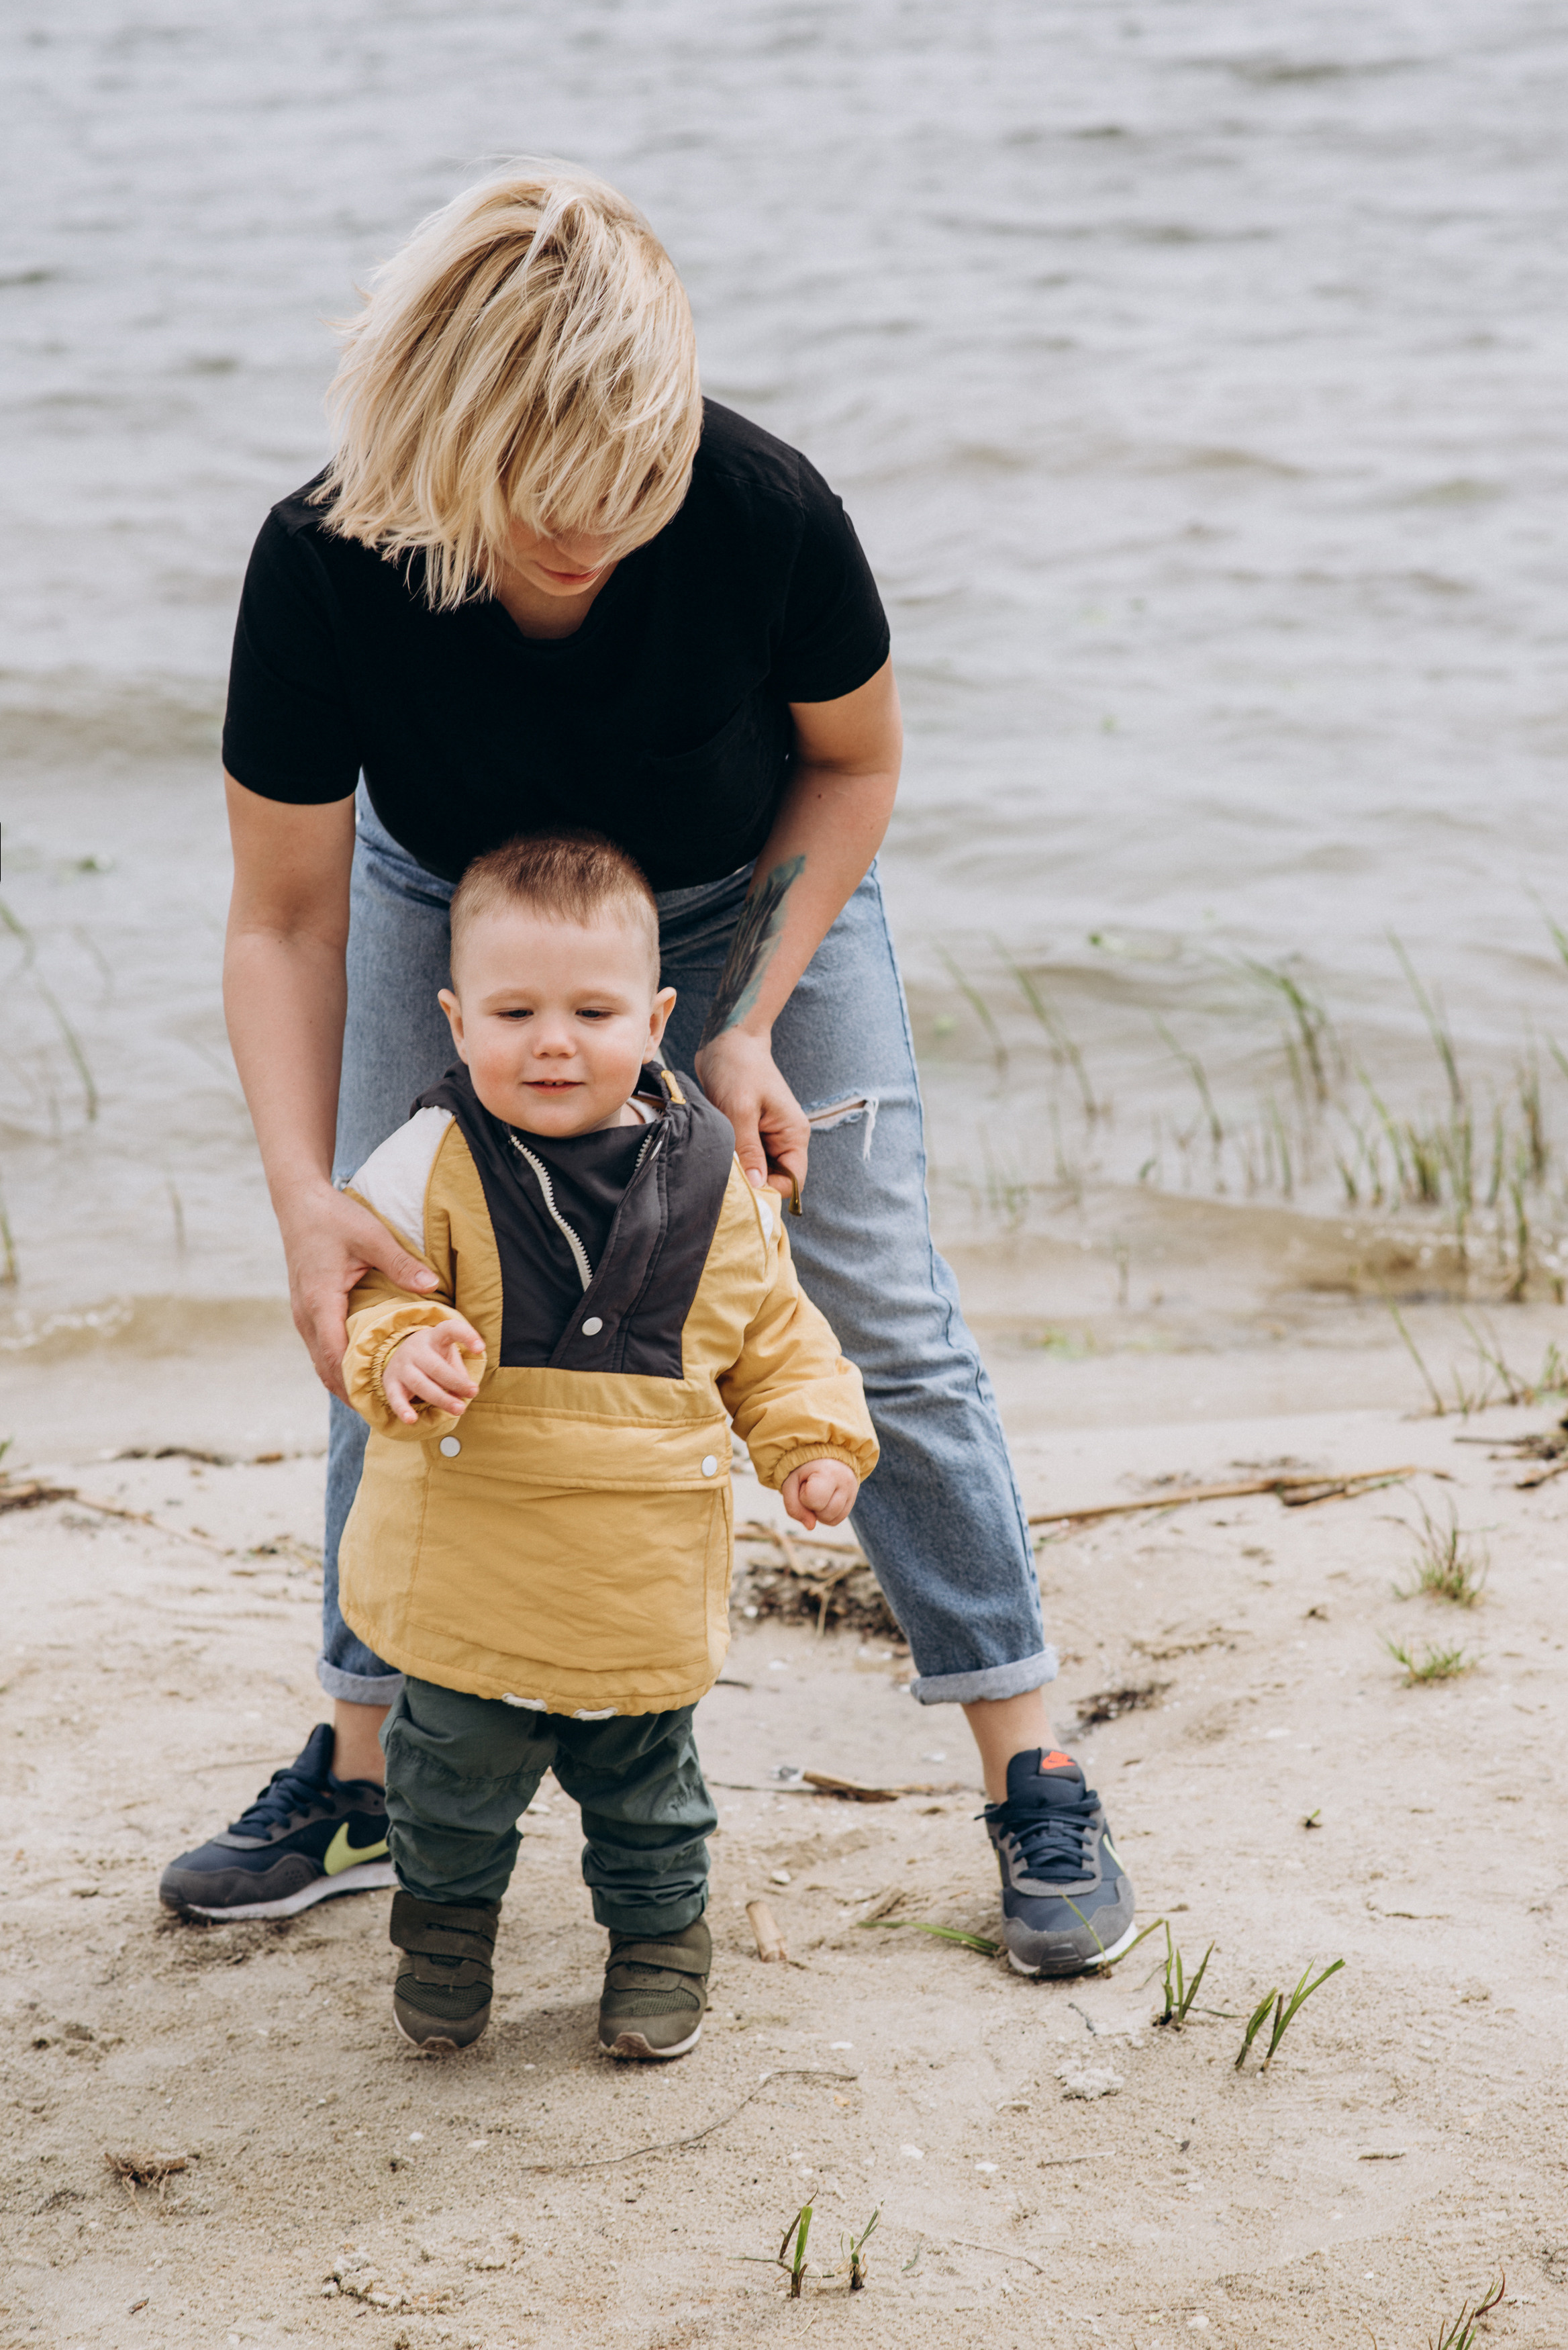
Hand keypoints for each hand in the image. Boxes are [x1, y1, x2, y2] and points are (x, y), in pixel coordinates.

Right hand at [278, 1182, 439, 1401]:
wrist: (299, 1204)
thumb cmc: (335, 1219)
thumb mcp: (372, 1236)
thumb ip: (401, 1264)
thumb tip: (432, 1287)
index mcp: (321, 1302)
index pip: (337, 1357)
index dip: (359, 1385)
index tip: (384, 1404)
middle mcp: (306, 1316)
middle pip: (327, 1370)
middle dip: (355, 1394)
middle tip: (388, 1413)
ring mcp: (302, 1316)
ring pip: (321, 1363)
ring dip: (346, 1384)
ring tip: (378, 1403)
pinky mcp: (305, 1312)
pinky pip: (321, 1350)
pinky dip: (338, 1367)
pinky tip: (362, 1375)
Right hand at [381, 1319, 485, 1424]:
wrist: (398, 1354)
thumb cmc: (433, 1356)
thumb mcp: (448, 1356)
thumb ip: (458, 1371)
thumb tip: (466, 1393)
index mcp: (434, 1337)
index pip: (449, 1329)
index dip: (466, 1336)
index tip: (480, 1348)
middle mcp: (416, 1350)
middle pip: (436, 1366)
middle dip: (456, 1382)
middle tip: (473, 1393)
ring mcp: (402, 1366)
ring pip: (420, 1383)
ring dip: (441, 1398)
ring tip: (458, 1410)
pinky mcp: (390, 1383)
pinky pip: (395, 1397)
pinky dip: (402, 1409)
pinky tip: (412, 1420)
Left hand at [694, 1028, 808, 1202]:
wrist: (728, 1041)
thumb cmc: (738, 1068)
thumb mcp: (741, 1110)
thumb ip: (748, 1149)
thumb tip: (755, 1185)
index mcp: (793, 1135)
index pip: (792, 1181)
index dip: (770, 1191)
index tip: (742, 1191)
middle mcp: (783, 1139)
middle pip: (773, 1179)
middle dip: (750, 1182)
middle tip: (722, 1179)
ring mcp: (766, 1137)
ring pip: (755, 1170)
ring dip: (737, 1170)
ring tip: (715, 1162)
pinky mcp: (748, 1132)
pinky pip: (742, 1157)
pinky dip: (729, 1159)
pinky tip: (714, 1153)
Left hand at [781, 1459, 857, 1530]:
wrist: (823, 1455)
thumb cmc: (804, 1469)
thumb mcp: (791, 1483)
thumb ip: (794, 1506)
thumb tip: (811, 1526)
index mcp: (829, 1472)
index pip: (814, 1500)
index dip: (804, 1497)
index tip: (805, 1483)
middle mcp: (845, 1482)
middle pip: (825, 1513)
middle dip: (812, 1506)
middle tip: (811, 1488)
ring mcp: (852, 1491)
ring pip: (832, 1519)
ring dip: (819, 1512)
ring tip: (818, 1493)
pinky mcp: (853, 1500)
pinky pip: (837, 1519)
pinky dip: (827, 1515)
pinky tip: (824, 1500)